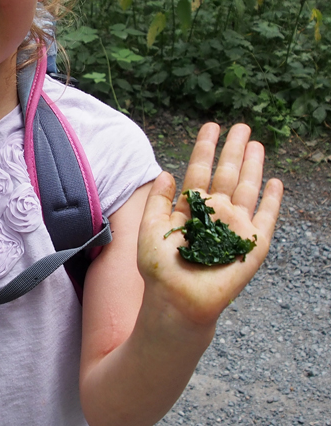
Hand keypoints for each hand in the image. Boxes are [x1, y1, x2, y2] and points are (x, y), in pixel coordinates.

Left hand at [137, 123, 281, 326]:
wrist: (176, 299)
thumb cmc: (160, 269)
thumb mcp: (150, 228)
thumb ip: (158, 200)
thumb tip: (165, 172)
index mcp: (190, 208)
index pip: (199, 171)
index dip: (205, 149)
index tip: (211, 127)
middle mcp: (215, 214)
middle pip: (226, 174)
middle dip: (232, 150)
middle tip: (240, 125)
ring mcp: (235, 227)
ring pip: (246, 188)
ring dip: (252, 166)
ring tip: (255, 143)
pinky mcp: (253, 244)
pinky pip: (266, 218)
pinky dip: (272, 200)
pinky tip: (275, 182)